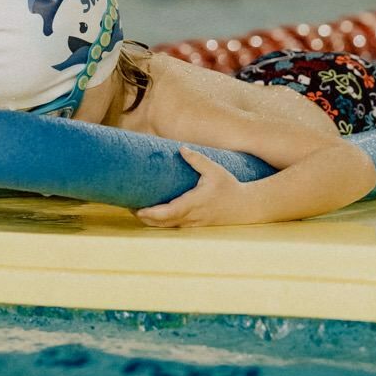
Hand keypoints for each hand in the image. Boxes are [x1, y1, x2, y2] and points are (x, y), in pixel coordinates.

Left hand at [138, 149, 260, 227]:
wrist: (245, 206)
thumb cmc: (229, 186)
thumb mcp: (215, 169)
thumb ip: (197, 159)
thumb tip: (180, 148)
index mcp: (195, 203)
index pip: (168, 212)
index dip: (151, 214)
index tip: (137, 209)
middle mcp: (192, 217)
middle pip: (163, 223)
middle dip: (145, 218)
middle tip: (130, 207)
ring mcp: (193, 224)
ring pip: (167, 227)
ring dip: (151, 222)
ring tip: (137, 211)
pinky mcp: (195, 226)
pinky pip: (174, 227)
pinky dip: (161, 224)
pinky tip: (153, 217)